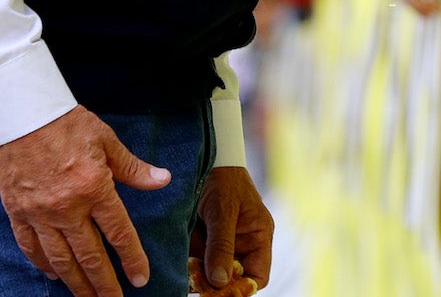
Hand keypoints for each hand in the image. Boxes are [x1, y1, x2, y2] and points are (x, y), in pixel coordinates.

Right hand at [0, 106, 170, 296]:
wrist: (18, 111)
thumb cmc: (64, 121)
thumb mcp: (106, 140)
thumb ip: (133, 168)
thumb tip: (162, 180)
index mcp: (93, 187)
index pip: (118, 233)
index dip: (131, 259)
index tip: (140, 279)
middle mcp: (66, 207)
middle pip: (89, 255)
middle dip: (103, 284)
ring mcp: (39, 212)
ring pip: (60, 259)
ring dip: (76, 283)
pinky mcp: (17, 211)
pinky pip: (30, 247)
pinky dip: (43, 265)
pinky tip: (54, 275)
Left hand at [189, 166, 273, 295]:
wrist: (202, 156)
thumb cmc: (224, 178)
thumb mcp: (223, 211)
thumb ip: (222, 246)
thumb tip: (219, 281)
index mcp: (258, 236)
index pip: (258, 276)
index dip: (243, 288)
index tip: (222, 291)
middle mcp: (242, 243)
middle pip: (231, 277)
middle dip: (214, 281)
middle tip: (197, 281)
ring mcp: (221, 242)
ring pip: (210, 270)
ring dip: (197, 270)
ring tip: (189, 260)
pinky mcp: (201, 238)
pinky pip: (195, 258)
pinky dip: (187, 260)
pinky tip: (181, 253)